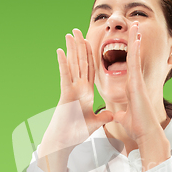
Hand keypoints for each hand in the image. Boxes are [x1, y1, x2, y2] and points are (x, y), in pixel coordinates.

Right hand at [38, 29, 113, 161]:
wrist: (64, 142)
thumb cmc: (76, 133)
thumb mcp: (94, 122)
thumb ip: (102, 117)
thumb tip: (111, 115)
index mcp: (85, 93)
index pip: (89, 70)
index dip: (90, 56)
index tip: (90, 42)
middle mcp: (77, 88)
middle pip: (80, 63)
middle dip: (79, 46)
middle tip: (77, 30)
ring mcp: (71, 90)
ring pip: (72, 65)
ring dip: (71, 49)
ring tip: (69, 34)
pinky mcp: (65, 94)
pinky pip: (65, 76)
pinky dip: (63, 63)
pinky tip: (60, 50)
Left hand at [113, 23, 164, 144]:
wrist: (145, 134)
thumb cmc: (137, 127)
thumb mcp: (123, 118)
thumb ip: (119, 115)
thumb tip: (114, 116)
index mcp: (130, 88)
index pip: (128, 66)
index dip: (127, 52)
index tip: (126, 40)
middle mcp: (134, 82)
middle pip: (133, 56)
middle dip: (133, 40)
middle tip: (133, 24)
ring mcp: (137, 82)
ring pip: (135, 56)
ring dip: (135, 39)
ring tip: (135, 24)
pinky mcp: (137, 84)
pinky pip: (135, 63)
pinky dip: (135, 50)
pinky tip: (135, 38)